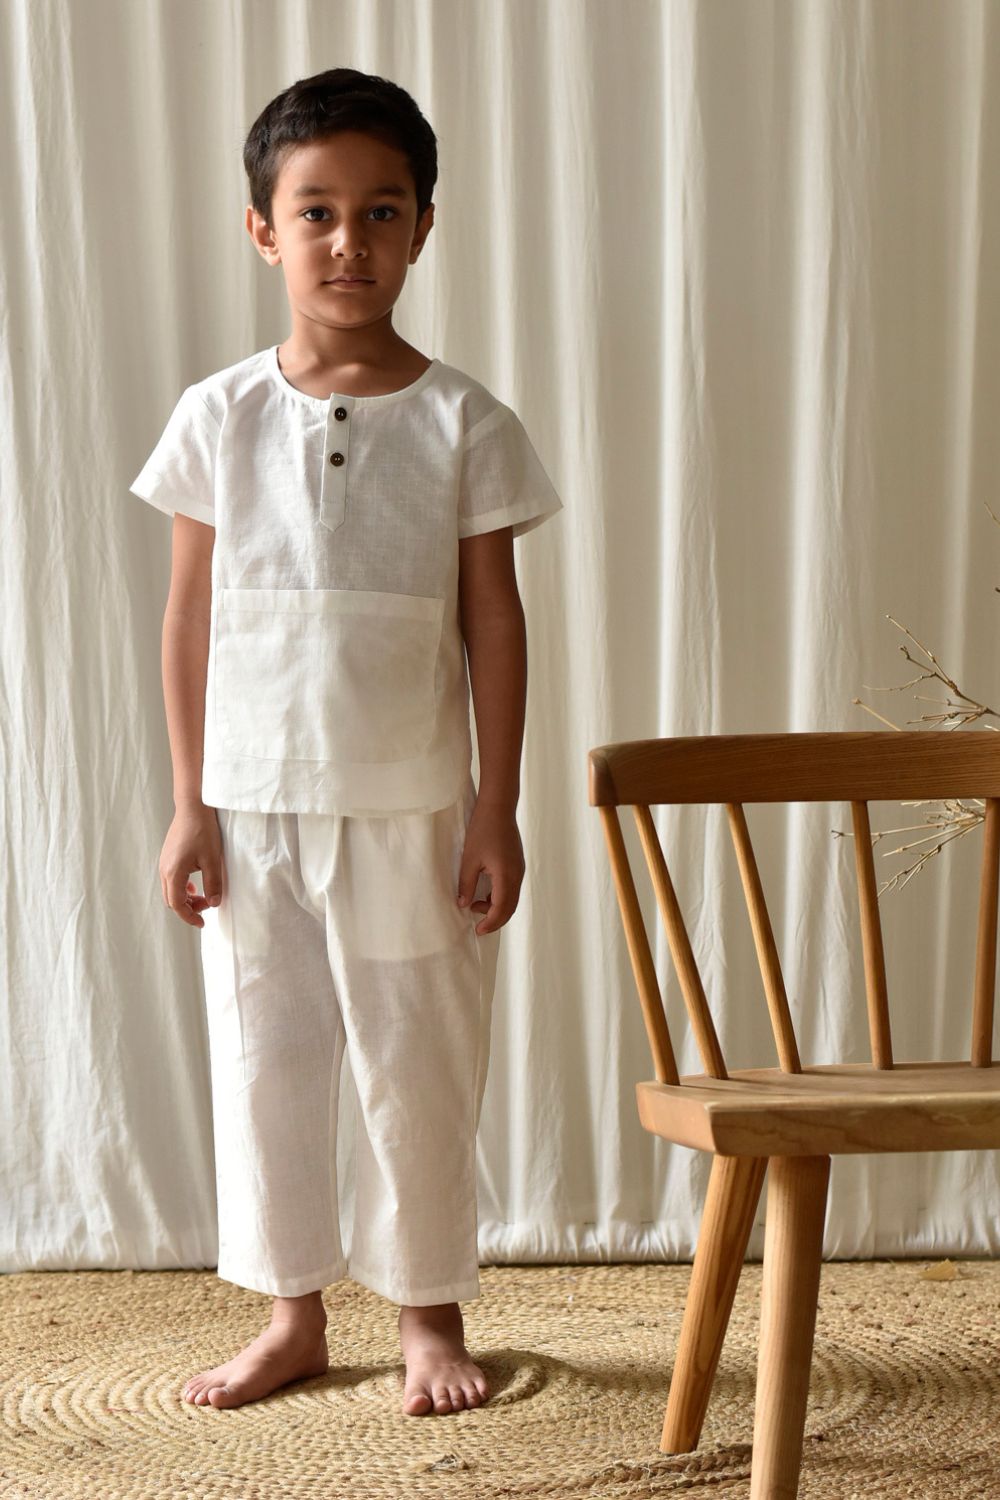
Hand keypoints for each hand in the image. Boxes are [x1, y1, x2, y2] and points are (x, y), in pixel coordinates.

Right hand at [159, 804, 223, 927]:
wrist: (193, 807)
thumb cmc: (203, 831)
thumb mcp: (213, 860)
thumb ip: (213, 884)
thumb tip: (214, 903)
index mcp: (173, 872)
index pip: (176, 904)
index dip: (189, 917)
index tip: (202, 923)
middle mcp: (164, 869)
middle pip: (171, 900)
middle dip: (188, 909)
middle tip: (206, 907)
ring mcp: (164, 862)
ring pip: (170, 890)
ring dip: (185, 898)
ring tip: (203, 896)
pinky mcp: (167, 856)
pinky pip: (171, 880)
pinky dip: (181, 888)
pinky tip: (194, 885)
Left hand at [456, 801, 524, 935]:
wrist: (498, 807)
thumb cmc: (482, 830)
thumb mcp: (469, 859)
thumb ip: (466, 884)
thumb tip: (463, 904)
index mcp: (506, 876)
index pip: (501, 909)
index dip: (490, 923)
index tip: (477, 931)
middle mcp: (517, 875)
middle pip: (510, 907)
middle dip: (495, 920)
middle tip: (478, 927)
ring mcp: (519, 869)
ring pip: (512, 899)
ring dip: (497, 908)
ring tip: (476, 906)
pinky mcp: (517, 864)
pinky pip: (512, 888)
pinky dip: (500, 897)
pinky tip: (485, 894)